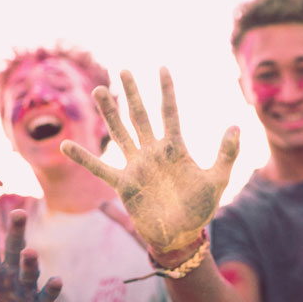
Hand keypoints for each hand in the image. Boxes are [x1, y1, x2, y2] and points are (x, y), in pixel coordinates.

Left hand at [0, 200, 61, 301]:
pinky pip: (47, 295)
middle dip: (17, 231)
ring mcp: (27, 287)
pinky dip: (53, 288)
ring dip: (30, 262)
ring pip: (29, 271)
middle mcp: (11, 273)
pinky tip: (56, 281)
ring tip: (29, 252)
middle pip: (14, 248)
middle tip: (18, 213)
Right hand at [60, 68, 239, 255]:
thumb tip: (237, 126)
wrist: (181, 234)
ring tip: (99, 90)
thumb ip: (227, 154)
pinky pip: (100, 168)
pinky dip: (84, 158)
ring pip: (120, 133)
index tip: (163, 67)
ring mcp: (136, 166)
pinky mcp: (123, 184)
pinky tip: (65, 146)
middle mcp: (153, 152)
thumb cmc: (200, 208)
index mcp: (176, 148)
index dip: (167, 91)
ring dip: (109, 113)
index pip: (170, 113)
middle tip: (124, 70)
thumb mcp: (217, 179)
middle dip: (132, 94)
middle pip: (140, 116)